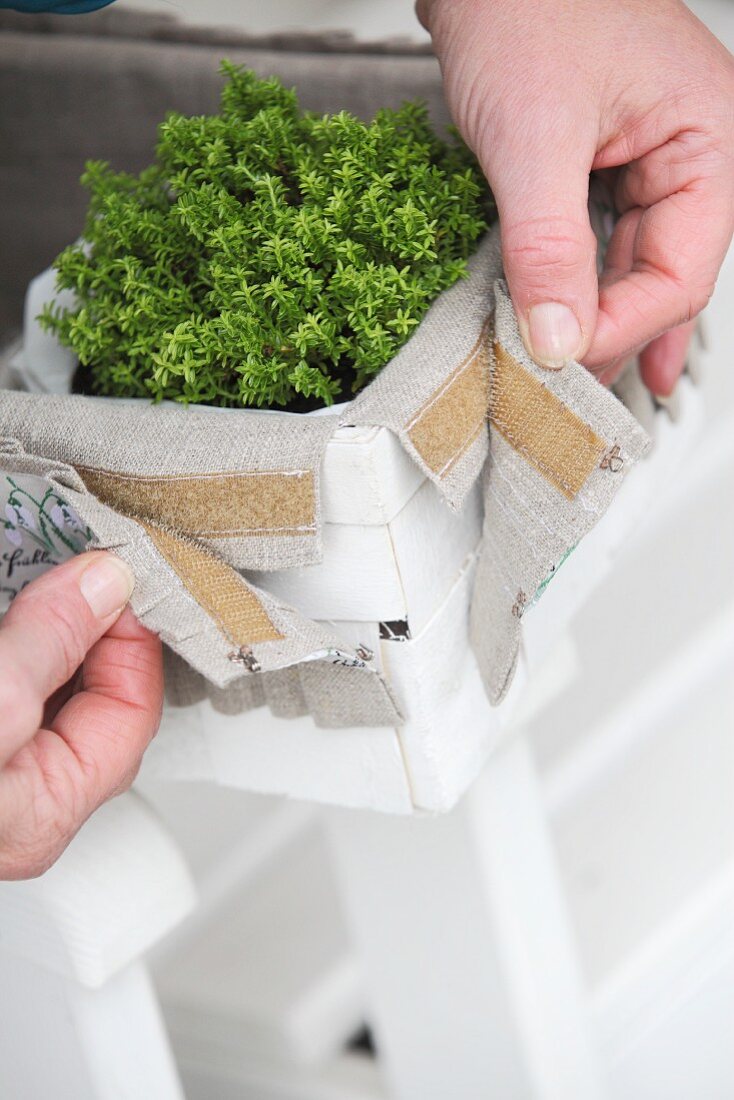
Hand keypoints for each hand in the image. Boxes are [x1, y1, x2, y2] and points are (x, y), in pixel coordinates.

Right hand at [0, 552, 162, 878]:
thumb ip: (49, 644)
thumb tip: (105, 585)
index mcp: (43, 813)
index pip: (132, 709)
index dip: (134, 635)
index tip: (116, 576)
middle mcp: (19, 798)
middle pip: (94, 697)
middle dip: (97, 627)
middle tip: (87, 568)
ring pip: (52, 686)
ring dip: (56, 629)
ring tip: (55, 579)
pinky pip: (17, 682)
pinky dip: (23, 640)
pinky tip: (19, 607)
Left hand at [418, 0, 733, 392]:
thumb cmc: (524, 4)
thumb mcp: (532, 142)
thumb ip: (549, 248)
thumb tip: (559, 339)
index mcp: (707, 138)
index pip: (681, 271)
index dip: (623, 330)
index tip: (564, 366)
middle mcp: (688, 150)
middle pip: (663, 274)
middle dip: (615, 334)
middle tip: (569, 390)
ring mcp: (646, 155)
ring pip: (632, 263)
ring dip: (599, 317)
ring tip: (572, 375)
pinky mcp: (601, 159)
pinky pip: (602, 239)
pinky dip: (581, 283)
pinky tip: (576, 325)